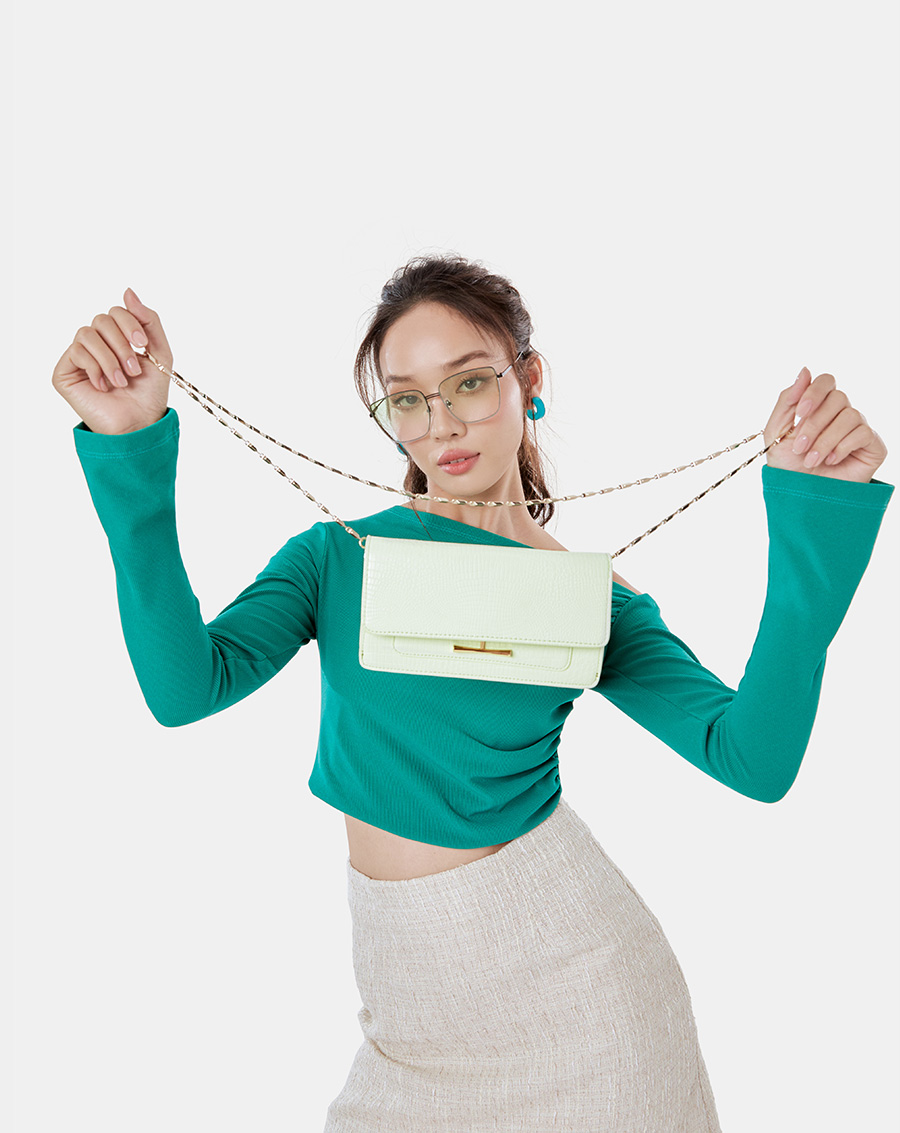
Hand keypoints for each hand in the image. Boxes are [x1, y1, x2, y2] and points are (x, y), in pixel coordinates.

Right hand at [52, 288, 173, 434]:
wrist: (139, 424)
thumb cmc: (149, 393)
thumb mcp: (159, 352)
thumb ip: (148, 320)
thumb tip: (127, 291)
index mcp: (116, 337)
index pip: (116, 311)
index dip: (130, 323)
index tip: (143, 346)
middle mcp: (95, 344)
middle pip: (101, 319)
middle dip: (122, 344)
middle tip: (134, 369)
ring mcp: (78, 357)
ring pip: (87, 334)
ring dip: (110, 358)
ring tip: (121, 381)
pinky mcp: (64, 372)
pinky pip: (75, 352)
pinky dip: (95, 368)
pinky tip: (104, 386)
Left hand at [764, 367, 886, 482]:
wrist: (802, 495)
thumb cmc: (788, 465)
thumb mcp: (777, 431)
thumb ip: (787, 400)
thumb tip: (805, 370)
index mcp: (819, 406)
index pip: (825, 381)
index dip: (814, 392)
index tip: (799, 413)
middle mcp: (841, 413)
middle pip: (838, 398)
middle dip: (814, 424)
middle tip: (800, 447)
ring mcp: (858, 427)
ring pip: (849, 415)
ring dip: (825, 440)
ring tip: (812, 460)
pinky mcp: (872, 444)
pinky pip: (862, 432)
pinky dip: (842, 447)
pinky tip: (831, 461)